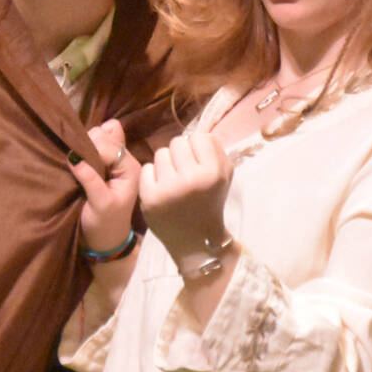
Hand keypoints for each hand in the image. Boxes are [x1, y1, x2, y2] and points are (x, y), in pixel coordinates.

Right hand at [67, 118, 140, 254]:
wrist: (105, 239)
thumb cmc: (105, 225)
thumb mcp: (99, 204)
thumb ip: (90, 179)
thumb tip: (74, 156)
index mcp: (130, 168)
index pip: (109, 145)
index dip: (90, 149)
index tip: (73, 161)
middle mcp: (125, 160)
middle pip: (104, 134)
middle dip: (87, 144)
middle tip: (76, 165)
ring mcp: (114, 160)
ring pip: (98, 135)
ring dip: (84, 145)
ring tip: (76, 163)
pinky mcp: (103, 162)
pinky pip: (94, 143)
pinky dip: (84, 146)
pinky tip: (78, 158)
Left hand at [138, 130, 232, 268]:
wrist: (197, 241)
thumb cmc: (211, 203)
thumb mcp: (225, 175)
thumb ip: (214, 149)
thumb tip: (197, 129)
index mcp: (214, 173)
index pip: (199, 137)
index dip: (197, 149)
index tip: (198, 164)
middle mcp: (191, 179)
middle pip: (177, 142)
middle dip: (180, 155)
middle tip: (183, 173)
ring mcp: (169, 188)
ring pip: (160, 153)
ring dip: (165, 164)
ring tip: (172, 182)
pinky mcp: (150, 197)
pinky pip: (146, 168)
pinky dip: (151, 177)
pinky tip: (160, 190)